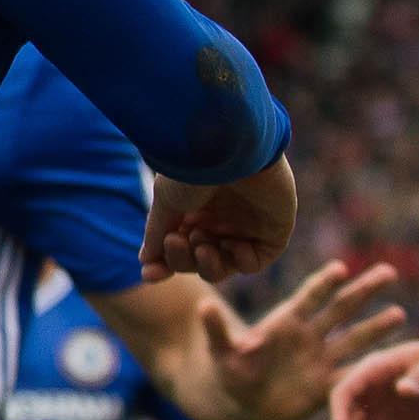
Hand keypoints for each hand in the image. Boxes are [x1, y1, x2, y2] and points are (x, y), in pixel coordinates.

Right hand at [143, 155, 295, 281]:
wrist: (231, 145)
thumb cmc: (194, 167)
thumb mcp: (166, 201)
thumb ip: (157, 233)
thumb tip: (144, 260)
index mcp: (195, 208)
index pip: (180, 247)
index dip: (165, 263)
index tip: (149, 274)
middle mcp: (220, 216)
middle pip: (200, 260)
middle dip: (184, 259)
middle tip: (177, 241)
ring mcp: (247, 223)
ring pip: (227, 264)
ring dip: (211, 264)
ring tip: (203, 246)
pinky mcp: (273, 228)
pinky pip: (256, 260)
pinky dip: (243, 261)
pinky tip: (233, 245)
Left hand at [202, 260, 406, 419]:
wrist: (242, 402)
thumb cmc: (229, 370)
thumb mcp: (221, 351)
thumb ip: (216, 329)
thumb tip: (202, 304)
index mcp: (285, 320)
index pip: (308, 296)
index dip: (323, 283)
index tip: (341, 269)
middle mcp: (309, 334)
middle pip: (340, 307)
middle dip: (363, 290)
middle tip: (389, 272)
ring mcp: (321, 358)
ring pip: (353, 338)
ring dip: (376, 327)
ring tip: (400, 314)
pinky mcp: (326, 385)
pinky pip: (353, 374)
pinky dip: (372, 368)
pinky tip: (396, 358)